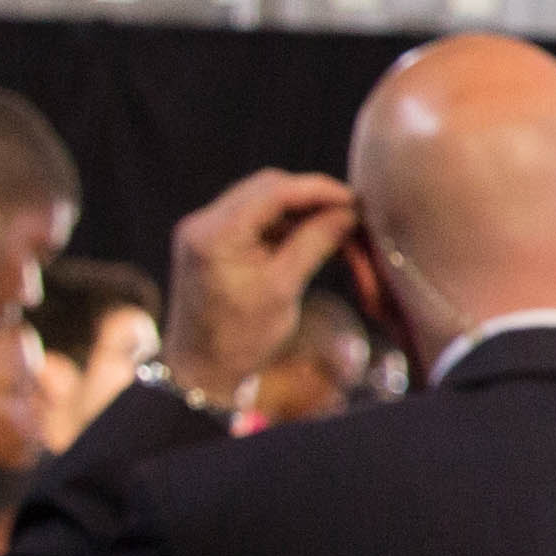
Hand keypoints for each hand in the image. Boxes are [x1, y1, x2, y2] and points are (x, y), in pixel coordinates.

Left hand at [161, 170, 356, 408]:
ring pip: (262, 199)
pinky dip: (284, 222)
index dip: (318, 190)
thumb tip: (348, 213)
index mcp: (214, 235)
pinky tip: (309, 235)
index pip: (273, 191)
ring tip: (335, 226)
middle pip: (266, 187)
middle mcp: (202, 224)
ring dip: (299, 209)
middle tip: (349, 213)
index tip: (354, 200)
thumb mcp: (283, 289)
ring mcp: (204, 230)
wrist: (200, 367)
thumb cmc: (240, 338)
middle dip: (310, 196)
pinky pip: (254, 217)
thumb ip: (314, 243)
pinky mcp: (211, 240)